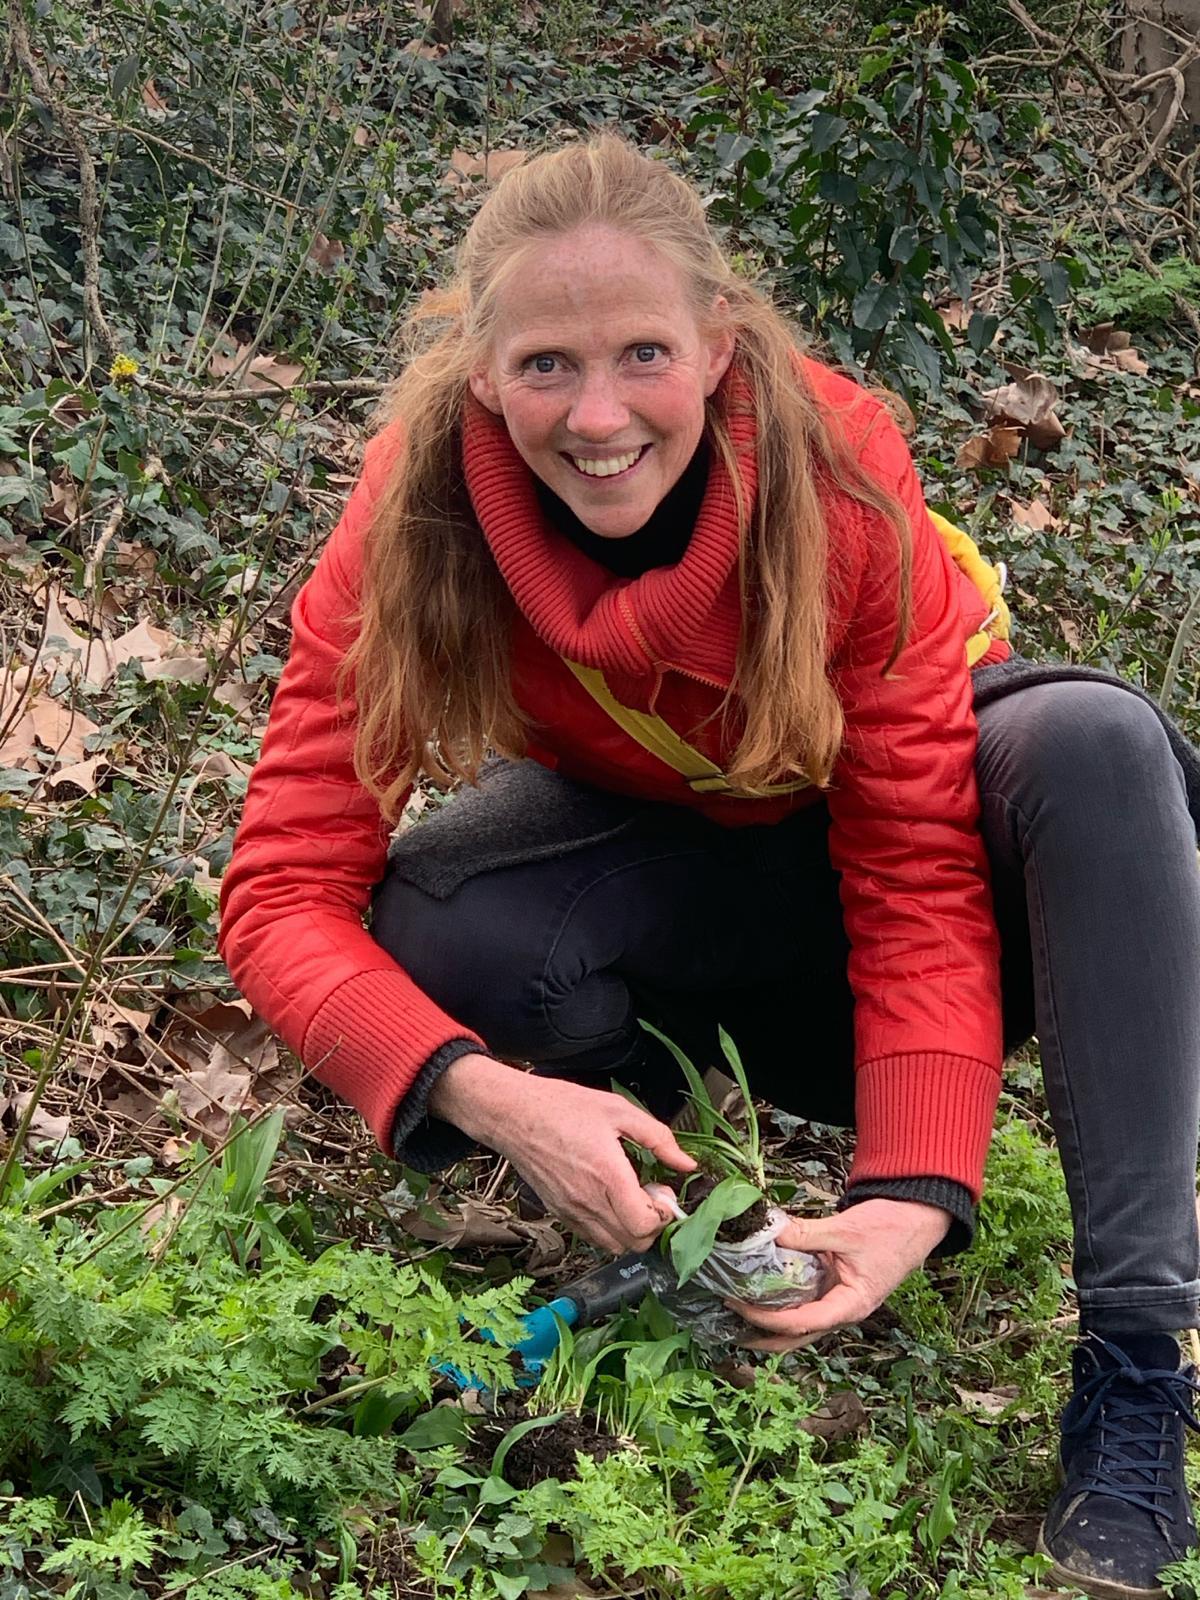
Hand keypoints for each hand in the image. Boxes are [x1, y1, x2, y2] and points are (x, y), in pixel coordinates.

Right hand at [429, 1054, 696, 1252]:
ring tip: (630, 1197)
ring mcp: (571, 1211)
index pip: (645, 1225)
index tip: (663, 1191)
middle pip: (634, 1243)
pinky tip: (609, 1198)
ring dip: (631, 1230)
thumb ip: (658, 1138)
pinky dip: (610, 1228)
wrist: (514, 1114)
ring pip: (614, 1246)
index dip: (664, 1215)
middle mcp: (589, 1201)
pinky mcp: (559, 1213)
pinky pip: (592, 1237)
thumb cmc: (563, 1107)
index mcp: (608, 1175)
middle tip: (651, 1194)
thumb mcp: (618, 1110)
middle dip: (652, 1225)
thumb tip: (687, 1163)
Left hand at [729, 1198, 950, 1351]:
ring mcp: (837, 1300)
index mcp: (851, 1305)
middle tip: (726, 1321)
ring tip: (735, 1310)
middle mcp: (842, 1310)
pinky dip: (781, 1300)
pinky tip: (759, 1290)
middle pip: (796, 1337)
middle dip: (761, 1336)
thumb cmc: (890, 1228)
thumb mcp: (846, 1229)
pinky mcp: (834, 1287)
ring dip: (768, 1322)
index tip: (737, 1303)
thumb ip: (806, 1233)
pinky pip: (803, 1302)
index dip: (767, 1318)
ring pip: (799, 1324)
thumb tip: (768, 1232)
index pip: (802, 1323)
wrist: (917, 1219)